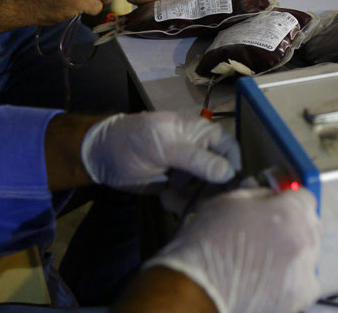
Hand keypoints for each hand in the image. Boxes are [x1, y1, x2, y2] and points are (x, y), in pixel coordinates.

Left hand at [80, 112, 239, 190]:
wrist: (103, 156)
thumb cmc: (135, 140)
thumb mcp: (166, 146)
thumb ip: (196, 159)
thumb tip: (229, 173)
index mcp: (202, 134)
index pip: (230, 149)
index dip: (234, 167)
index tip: (233, 188)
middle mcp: (200, 152)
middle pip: (222, 173)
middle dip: (214, 189)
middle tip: (205, 202)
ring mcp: (189, 171)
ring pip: (206, 189)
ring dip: (195, 198)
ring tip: (177, 198)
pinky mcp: (177, 188)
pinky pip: (189, 199)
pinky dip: (181, 202)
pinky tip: (166, 199)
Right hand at [146, 188, 320, 312]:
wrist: (197, 291)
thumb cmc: (207, 249)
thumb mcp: (228, 202)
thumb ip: (257, 195)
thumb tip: (267, 196)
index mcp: (289, 213)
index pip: (305, 196)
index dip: (289, 198)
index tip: (281, 203)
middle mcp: (303, 241)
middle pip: (310, 224)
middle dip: (293, 224)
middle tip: (269, 229)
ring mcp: (303, 272)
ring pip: (309, 254)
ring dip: (293, 251)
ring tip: (264, 257)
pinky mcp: (298, 297)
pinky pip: (304, 281)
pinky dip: (292, 278)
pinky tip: (270, 276)